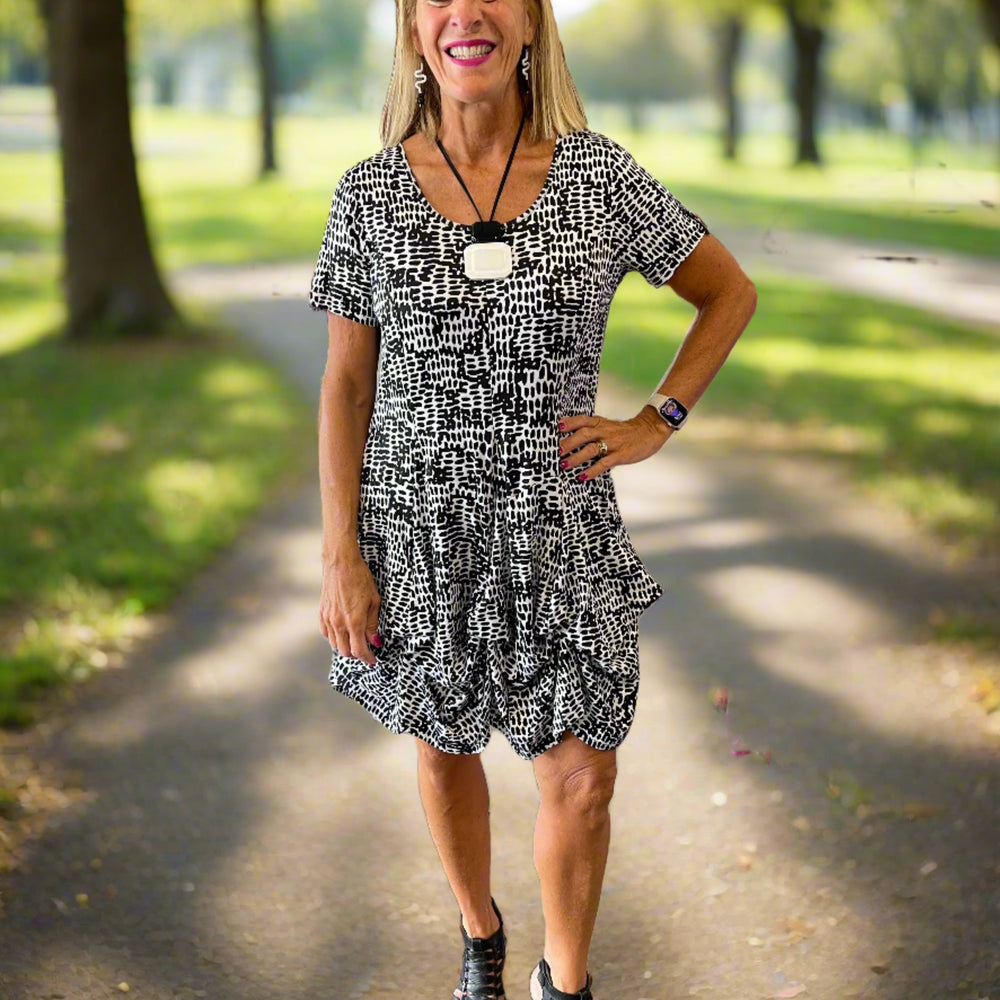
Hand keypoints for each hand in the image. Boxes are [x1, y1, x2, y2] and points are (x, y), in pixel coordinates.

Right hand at [319, 551, 381, 664]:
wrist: (340, 562)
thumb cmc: (360, 578)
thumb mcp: (374, 600)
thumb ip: (372, 623)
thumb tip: (374, 641)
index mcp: (354, 621)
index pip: (359, 650)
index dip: (367, 658)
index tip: (373, 660)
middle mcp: (338, 623)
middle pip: (345, 652)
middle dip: (357, 654)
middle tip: (366, 650)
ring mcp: (328, 618)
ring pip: (335, 644)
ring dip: (345, 646)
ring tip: (355, 640)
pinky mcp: (321, 613)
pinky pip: (326, 634)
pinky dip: (335, 638)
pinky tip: (342, 632)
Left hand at [558, 406, 672, 479]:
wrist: (649, 431)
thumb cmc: (625, 431)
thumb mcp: (607, 425)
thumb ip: (592, 429)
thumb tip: (571, 436)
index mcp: (600, 423)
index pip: (582, 420)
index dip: (569, 423)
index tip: (557, 428)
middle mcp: (605, 431)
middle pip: (583, 434)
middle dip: (568, 443)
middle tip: (556, 452)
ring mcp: (613, 444)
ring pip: (591, 449)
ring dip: (576, 458)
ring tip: (564, 465)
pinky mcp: (621, 455)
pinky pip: (604, 463)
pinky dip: (592, 470)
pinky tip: (582, 476)